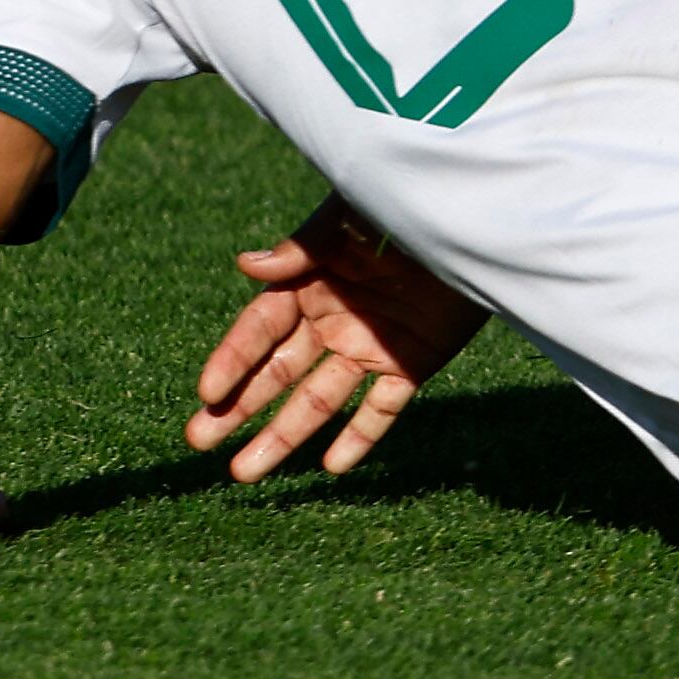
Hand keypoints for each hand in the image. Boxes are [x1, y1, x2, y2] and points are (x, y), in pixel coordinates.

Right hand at [186, 205, 484, 481]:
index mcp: (312, 284)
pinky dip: (362, 436)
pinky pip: (383, 408)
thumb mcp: (353, 217)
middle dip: (238, 408)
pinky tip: (333, 467)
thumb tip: (245, 265)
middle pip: (277, 373)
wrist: (479, 219)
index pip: (261, 329)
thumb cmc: (409, 205)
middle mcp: (333, 321)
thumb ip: (303, 246)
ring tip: (243, 473)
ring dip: (284, 435)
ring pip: (320, 400)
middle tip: (198, 442)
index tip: (207, 393)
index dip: (233, 359)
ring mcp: (370, 346)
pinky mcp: (411, 363)